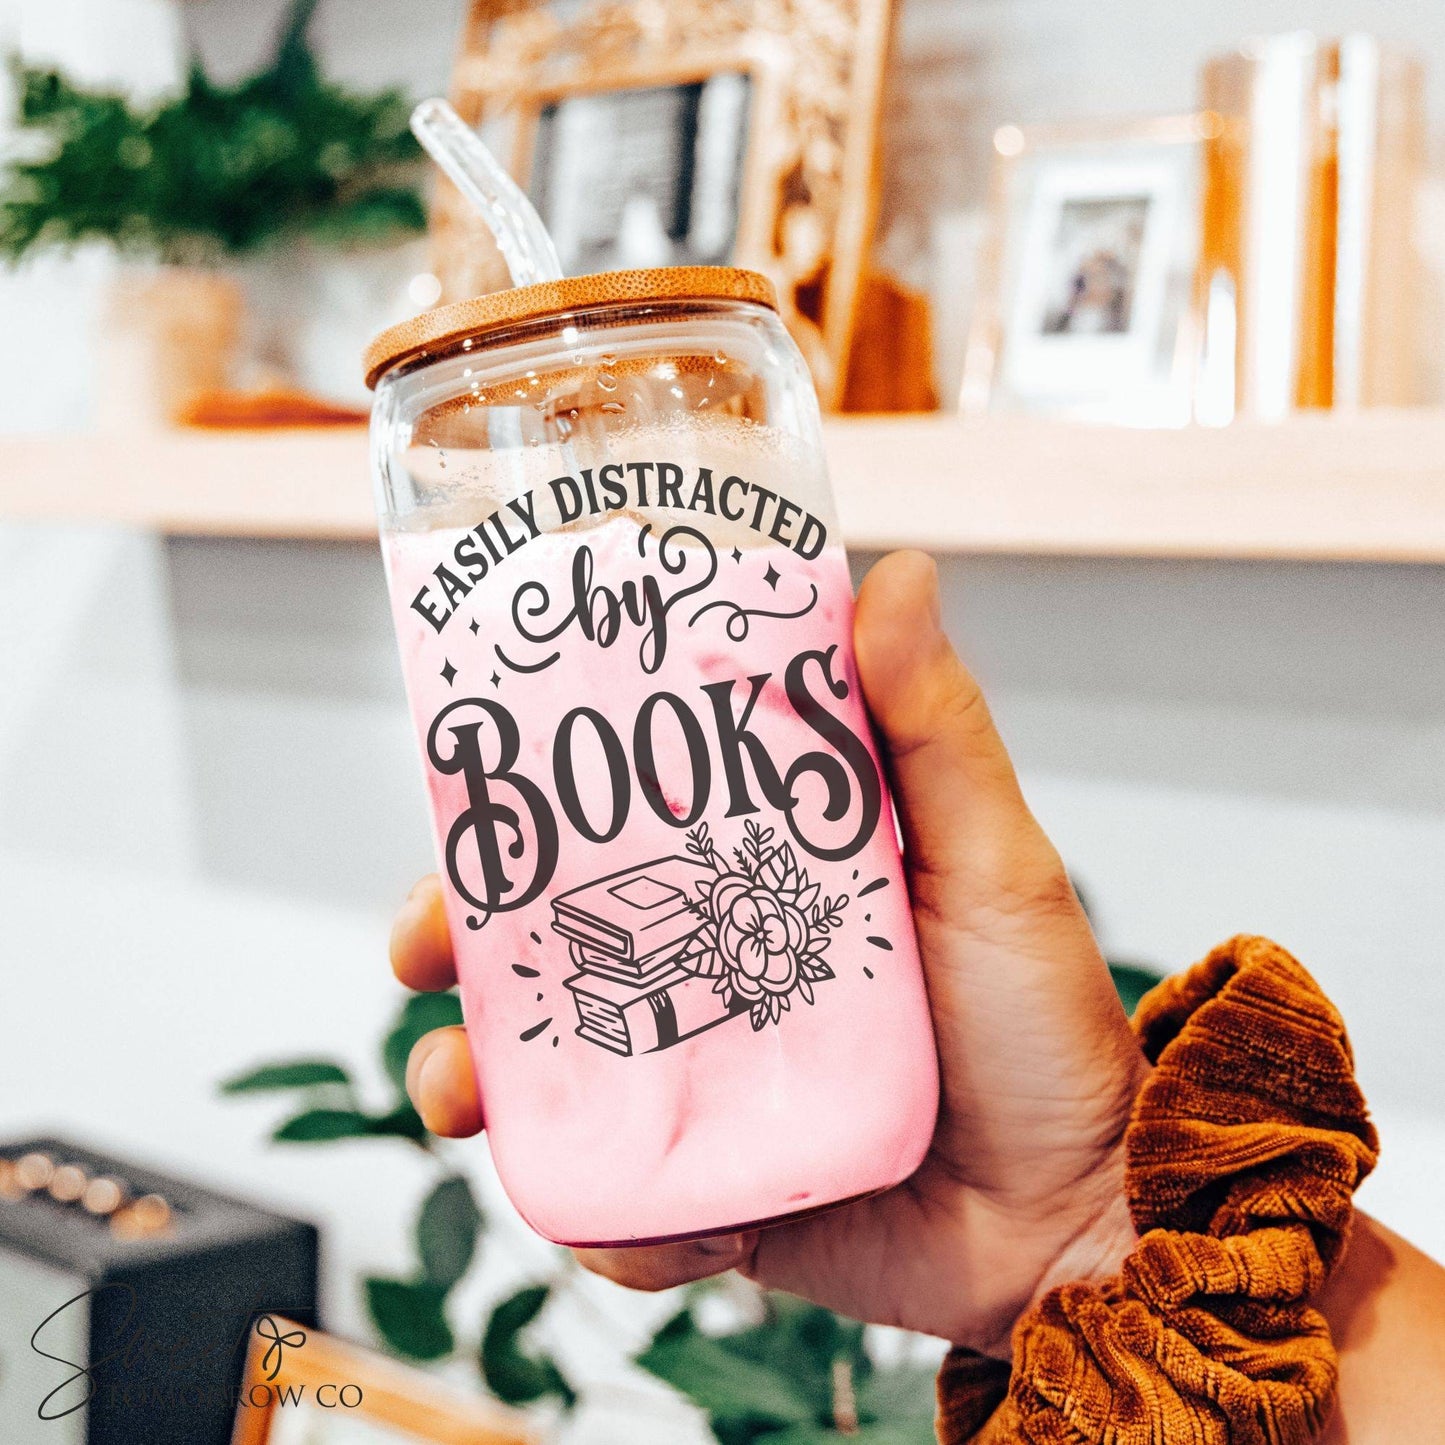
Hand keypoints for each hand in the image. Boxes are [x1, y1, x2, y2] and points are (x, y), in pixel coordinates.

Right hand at [390, 551, 1149, 1357]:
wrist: (1079, 1223)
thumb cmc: (1044, 1029)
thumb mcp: (991, 861)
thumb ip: (936, 728)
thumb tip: (897, 574)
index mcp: (760, 882)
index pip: (619, 826)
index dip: (526, 808)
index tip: (467, 787)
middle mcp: (715, 976)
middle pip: (552, 944)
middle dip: (459, 941)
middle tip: (422, 946)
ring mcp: (705, 1088)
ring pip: (550, 1073)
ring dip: (476, 1080)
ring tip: (456, 1097)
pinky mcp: (711, 1193)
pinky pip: (617, 1204)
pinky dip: (603, 1216)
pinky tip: (641, 1223)